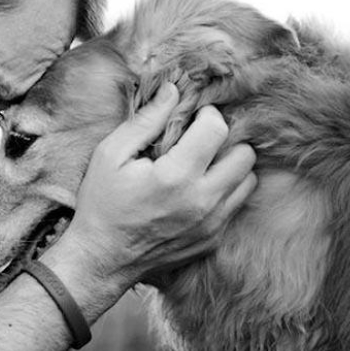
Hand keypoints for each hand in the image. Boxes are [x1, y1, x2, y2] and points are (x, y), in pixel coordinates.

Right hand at [64, 81, 256, 286]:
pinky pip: (236, 205)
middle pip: (245, 154)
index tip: (192, 117)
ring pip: (248, 180)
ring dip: (230, 165)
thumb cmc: (101, 204)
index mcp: (175, 176)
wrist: (101, 260)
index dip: (207, 114)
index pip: (217, 129)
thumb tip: (173, 90)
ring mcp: (211, 223)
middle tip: (201, 139)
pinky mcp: (213, 239)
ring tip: (204, 163)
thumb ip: (145, 120)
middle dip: (226, 139)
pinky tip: (198, 188)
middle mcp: (202, 200)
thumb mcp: (111, 154)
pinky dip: (225, 191)